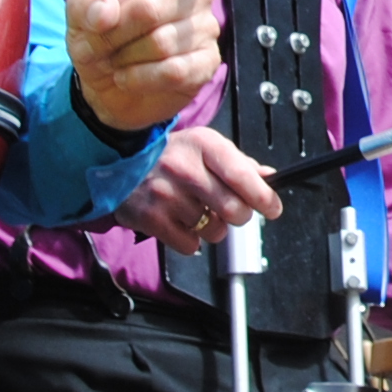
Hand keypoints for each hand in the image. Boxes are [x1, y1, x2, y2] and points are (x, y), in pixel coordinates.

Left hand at [68, 0, 275, 136]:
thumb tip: (109, 13)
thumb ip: (88, 4)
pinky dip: (142, 78)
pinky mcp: (208, 63)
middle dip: (118, 30)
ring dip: (126, 57)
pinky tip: (133, 76)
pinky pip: (175, 70)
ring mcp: (205, 27)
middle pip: (155, 6)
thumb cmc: (98, 34)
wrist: (104, 86)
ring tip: (120, 58)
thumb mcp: (80, 11)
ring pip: (162, 43)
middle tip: (105, 41)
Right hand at [114, 125, 280, 256]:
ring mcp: (167, 195)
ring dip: (213, 227)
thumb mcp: (203, 146)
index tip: (272, 208)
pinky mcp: (152, 220)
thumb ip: (238, 163)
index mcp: (204, 146)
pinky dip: (190, 239)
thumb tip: (268, 178)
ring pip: (215, 231)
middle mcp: (185, 169)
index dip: (264, 197)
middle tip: (228, 208)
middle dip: (239, 214)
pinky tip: (180, 220)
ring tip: (196, 210)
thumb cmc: (167, 155)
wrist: (118, 163)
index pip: (242, 176)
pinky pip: (191, 246)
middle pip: (235, 210)